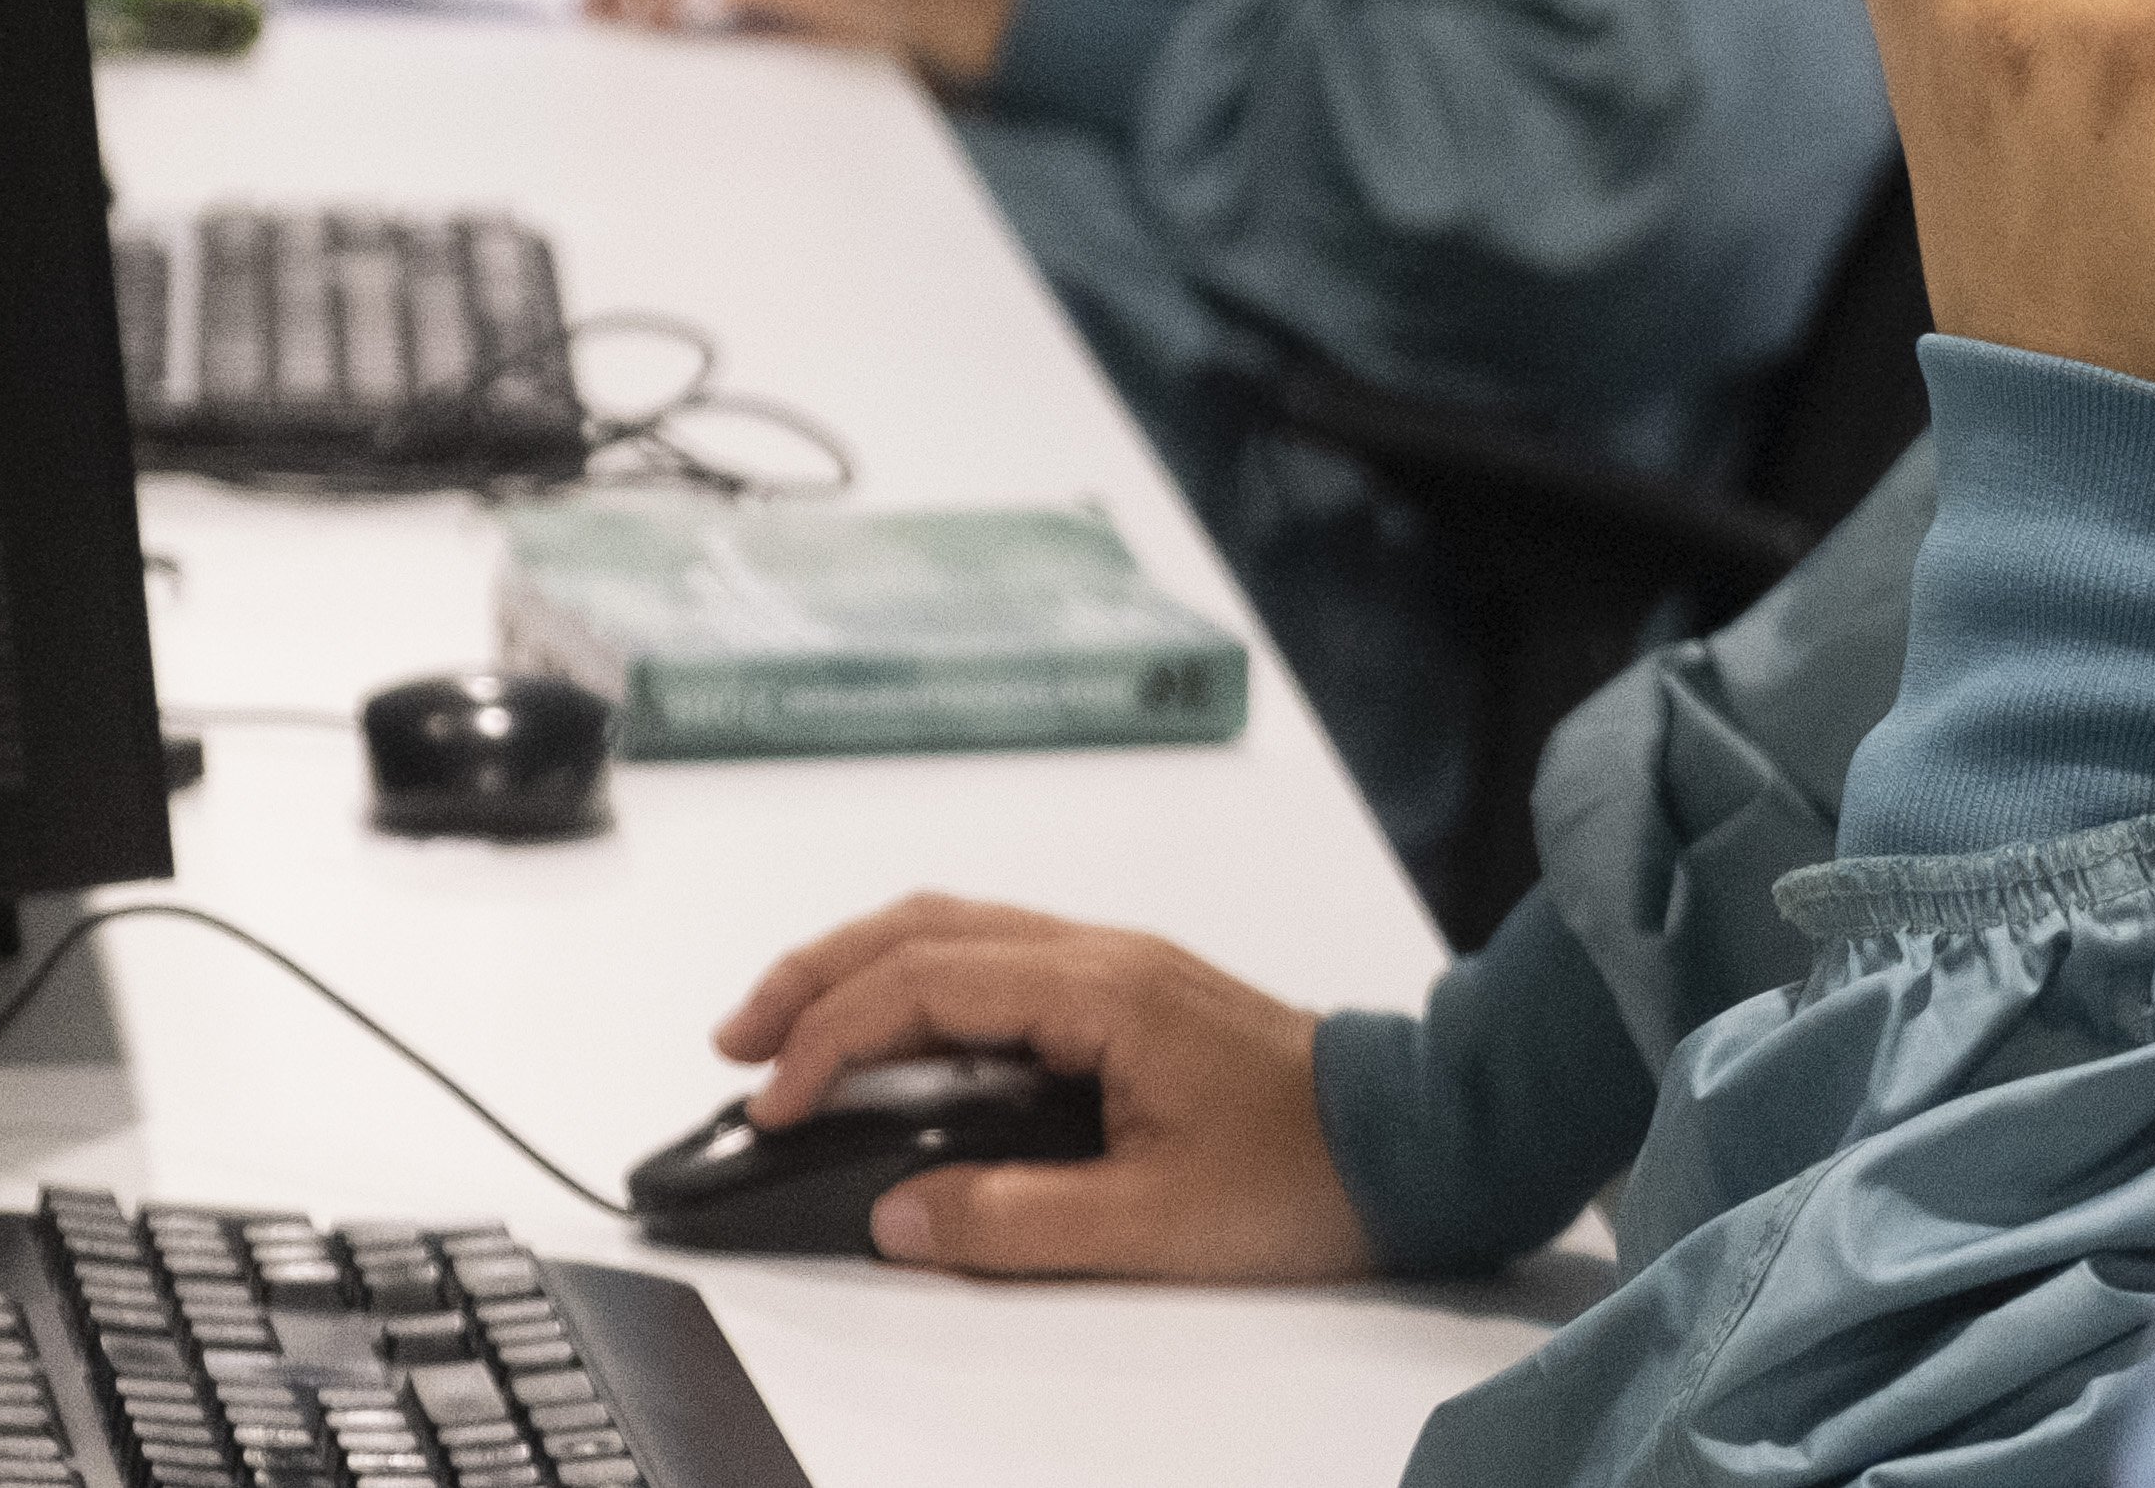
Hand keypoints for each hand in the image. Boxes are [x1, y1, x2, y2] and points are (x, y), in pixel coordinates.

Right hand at [709, 895, 1373, 1280]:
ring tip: (789, 1038)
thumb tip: (897, 1214)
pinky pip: (999, 965)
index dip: (829, 1038)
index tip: (767, 1102)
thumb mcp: (1150, 1225)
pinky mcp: (1130, 996)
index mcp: (1102, 989)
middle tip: (735, 1043)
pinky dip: (922, 989)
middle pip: (925, 927)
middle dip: (816, 976)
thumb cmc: (1308, 1172)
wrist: (1418, 1139)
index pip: (926, 983)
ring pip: (958, 934)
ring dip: (864, 974)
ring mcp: (1118, 967)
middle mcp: (1103, 955)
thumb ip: (1012, 1220)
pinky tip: (896, 1042)